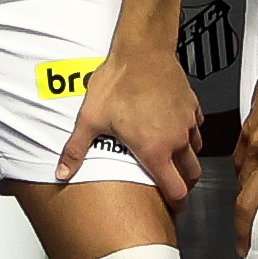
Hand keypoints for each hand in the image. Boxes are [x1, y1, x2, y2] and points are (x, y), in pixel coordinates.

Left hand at [56, 43, 207, 207]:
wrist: (143, 50)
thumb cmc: (118, 83)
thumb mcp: (91, 119)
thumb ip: (76, 150)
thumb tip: (61, 173)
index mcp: (155, 150)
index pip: (176, 189)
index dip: (176, 203)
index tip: (172, 208)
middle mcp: (177, 140)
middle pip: (192, 174)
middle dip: (184, 184)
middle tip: (174, 187)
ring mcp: (187, 122)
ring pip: (195, 151)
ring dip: (186, 158)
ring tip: (171, 158)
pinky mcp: (192, 106)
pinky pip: (195, 128)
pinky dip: (188, 134)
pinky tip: (173, 128)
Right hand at [232, 52, 257, 258]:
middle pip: (246, 203)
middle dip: (242, 231)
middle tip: (245, 248)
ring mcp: (256, 142)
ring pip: (241, 183)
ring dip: (243, 204)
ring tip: (248, 217)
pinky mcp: (247, 129)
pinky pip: (239, 161)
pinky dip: (242, 176)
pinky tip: (250, 181)